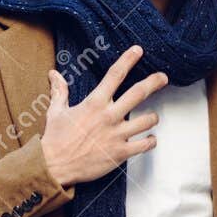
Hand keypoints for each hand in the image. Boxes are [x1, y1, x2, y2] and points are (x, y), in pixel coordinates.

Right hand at [40, 44, 167, 186]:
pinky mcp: (120, 153)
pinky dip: (151, 141)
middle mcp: (109, 116)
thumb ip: (60, 91)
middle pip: (138, 93)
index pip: (115, 75)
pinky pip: (145, 144)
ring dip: (153, 117)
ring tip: (153, 117)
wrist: (54, 166)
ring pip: (147, 120)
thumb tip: (54, 74)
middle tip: (163, 78)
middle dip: (154, 82)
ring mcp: (117, 135)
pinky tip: (150, 139)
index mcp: (94, 103)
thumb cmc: (55, 139)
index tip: (138, 50)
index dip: (128, 60)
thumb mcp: (56, 111)